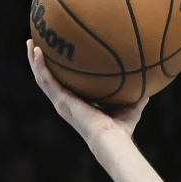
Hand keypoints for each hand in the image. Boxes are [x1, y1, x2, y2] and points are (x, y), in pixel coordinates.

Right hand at [27, 41, 147, 147]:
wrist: (112, 138)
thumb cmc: (122, 129)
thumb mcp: (131, 106)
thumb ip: (137, 94)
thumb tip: (150, 84)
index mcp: (78, 104)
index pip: (65, 85)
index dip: (60, 72)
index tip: (58, 58)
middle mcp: (66, 102)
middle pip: (49, 79)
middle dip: (42, 62)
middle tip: (37, 44)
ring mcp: (61, 102)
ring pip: (42, 78)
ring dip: (34, 60)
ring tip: (30, 42)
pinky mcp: (61, 101)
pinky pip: (46, 80)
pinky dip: (40, 65)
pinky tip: (37, 50)